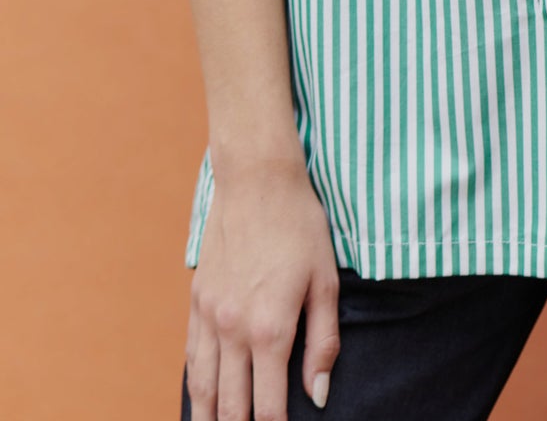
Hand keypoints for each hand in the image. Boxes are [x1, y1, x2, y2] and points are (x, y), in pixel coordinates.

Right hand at [185, 155, 341, 418]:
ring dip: (210, 418)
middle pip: (231, 408)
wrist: (257, 179)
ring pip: (203, 390)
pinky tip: (202, 402)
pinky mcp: (197, 301)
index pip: (267, 409)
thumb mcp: (326, 281)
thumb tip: (317, 395)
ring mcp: (210, 317)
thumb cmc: (300, 226)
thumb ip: (323, 342)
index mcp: (271, 330)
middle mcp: (234, 331)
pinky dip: (196, 387)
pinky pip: (192, 358)